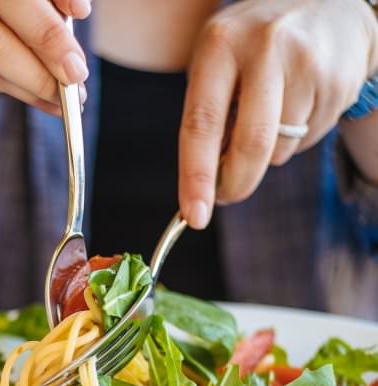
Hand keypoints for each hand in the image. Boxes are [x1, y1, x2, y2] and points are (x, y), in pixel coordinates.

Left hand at [179, 0, 377, 228]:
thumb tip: (208, 184)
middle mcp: (265, 47)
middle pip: (252, 145)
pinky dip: (296, 140)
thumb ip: (208, 119)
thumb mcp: (217, 66)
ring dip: (268, 154)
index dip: (196, 176)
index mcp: (220, 45)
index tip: (194, 216)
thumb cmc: (252, 48)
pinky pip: (309, 141)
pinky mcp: (340, 80)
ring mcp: (309, 62)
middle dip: (237, 184)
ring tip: (271, 114)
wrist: (325, 5)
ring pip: (280, 149)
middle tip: (227, 196)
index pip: (202, 123)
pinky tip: (299, 104)